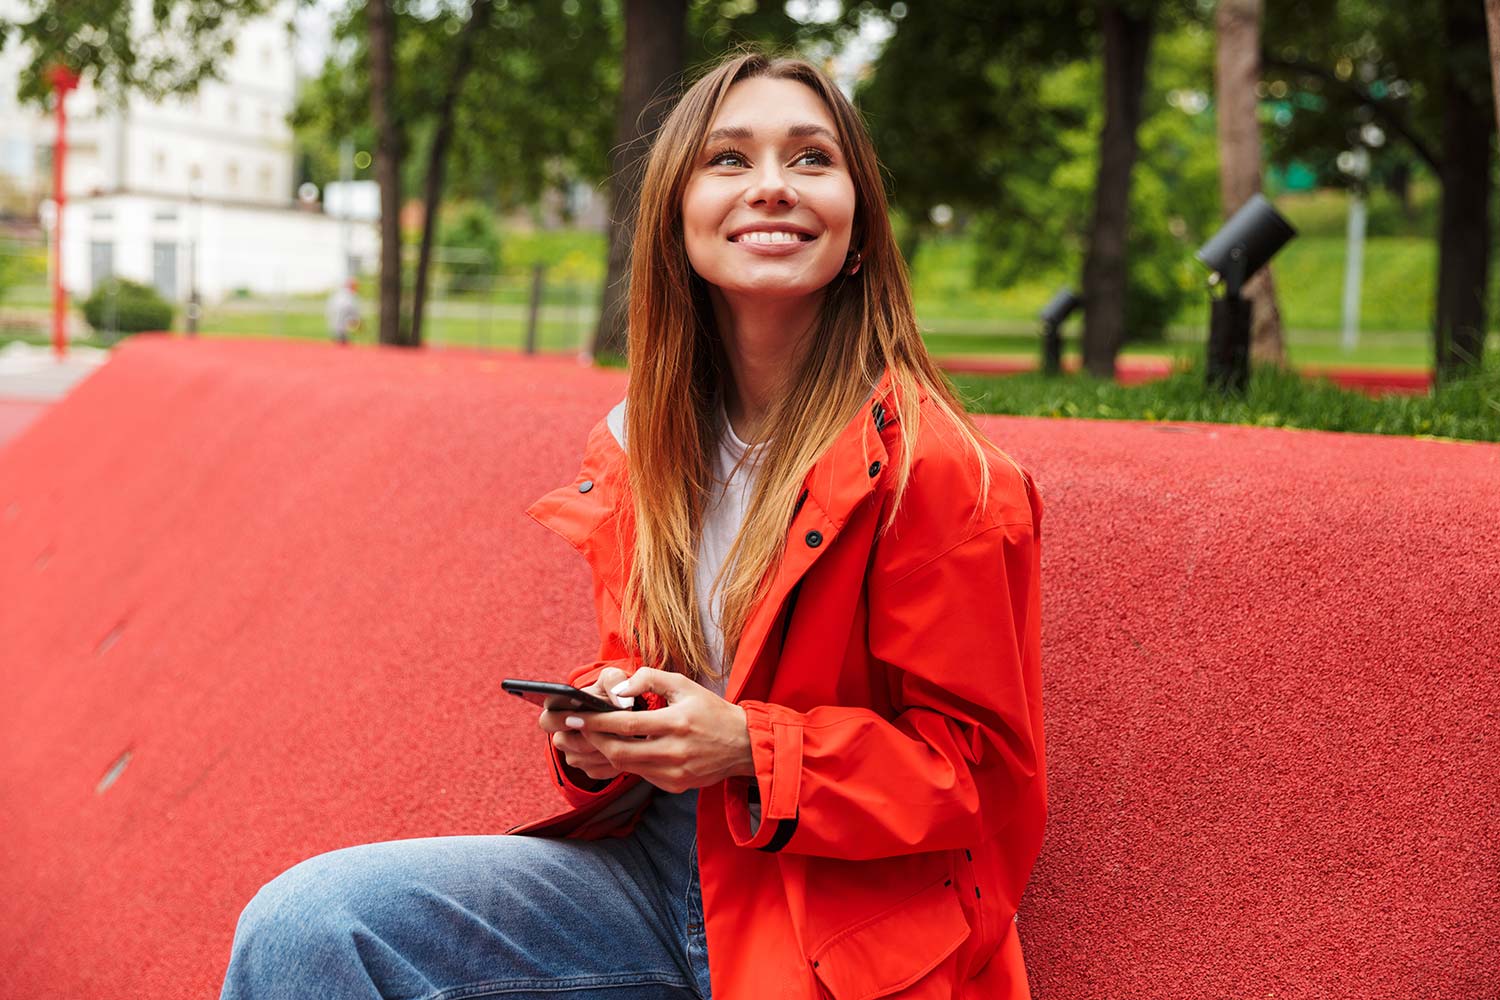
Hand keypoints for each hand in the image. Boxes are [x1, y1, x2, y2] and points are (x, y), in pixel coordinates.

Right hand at [537, 667, 633, 783]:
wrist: (624, 712)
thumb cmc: (611, 692)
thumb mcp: (612, 680)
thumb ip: (614, 681)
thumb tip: (621, 699)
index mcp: (557, 712)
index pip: (547, 721)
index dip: (560, 720)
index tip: (579, 717)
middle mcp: (562, 737)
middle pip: (566, 743)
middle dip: (589, 735)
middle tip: (612, 728)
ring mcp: (575, 756)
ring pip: (584, 759)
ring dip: (604, 748)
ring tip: (625, 737)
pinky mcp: (591, 769)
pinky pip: (599, 770)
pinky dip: (614, 760)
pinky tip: (628, 749)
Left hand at [561, 667, 754, 793]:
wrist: (742, 744)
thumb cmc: (710, 710)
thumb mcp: (683, 685)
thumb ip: (649, 679)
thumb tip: (617, 691)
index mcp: (676, 722)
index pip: (625, 725)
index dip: (596, 721)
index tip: (576, 715)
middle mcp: (674, 751)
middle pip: (619, 751)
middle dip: (593, 739)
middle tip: (578, 728)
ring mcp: (674, 772)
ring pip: (626, 766)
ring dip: (606, 751)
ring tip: (594, 737)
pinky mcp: (674, 785)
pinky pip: (641, 775)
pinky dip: (627, 762)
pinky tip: (620, 749)